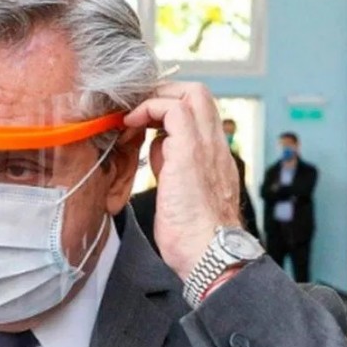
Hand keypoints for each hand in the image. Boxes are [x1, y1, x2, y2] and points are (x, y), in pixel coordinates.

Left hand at [124, 82, 241, 280]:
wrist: (208, 254)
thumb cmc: (193, 235)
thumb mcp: (181, 191)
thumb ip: (173, 166)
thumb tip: (157, 150)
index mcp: (214, 156)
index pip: (199, 112)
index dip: (171, 108)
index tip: (145, 121)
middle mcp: (214, 145)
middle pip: (198, 94)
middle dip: (164, 93)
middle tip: (138, 112)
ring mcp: (205, 146)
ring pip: (190, 93)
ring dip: (155, 98)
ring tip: (132, 118)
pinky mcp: (189, 152)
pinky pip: (173, 110)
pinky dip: (149, 109)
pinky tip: (131, 124)